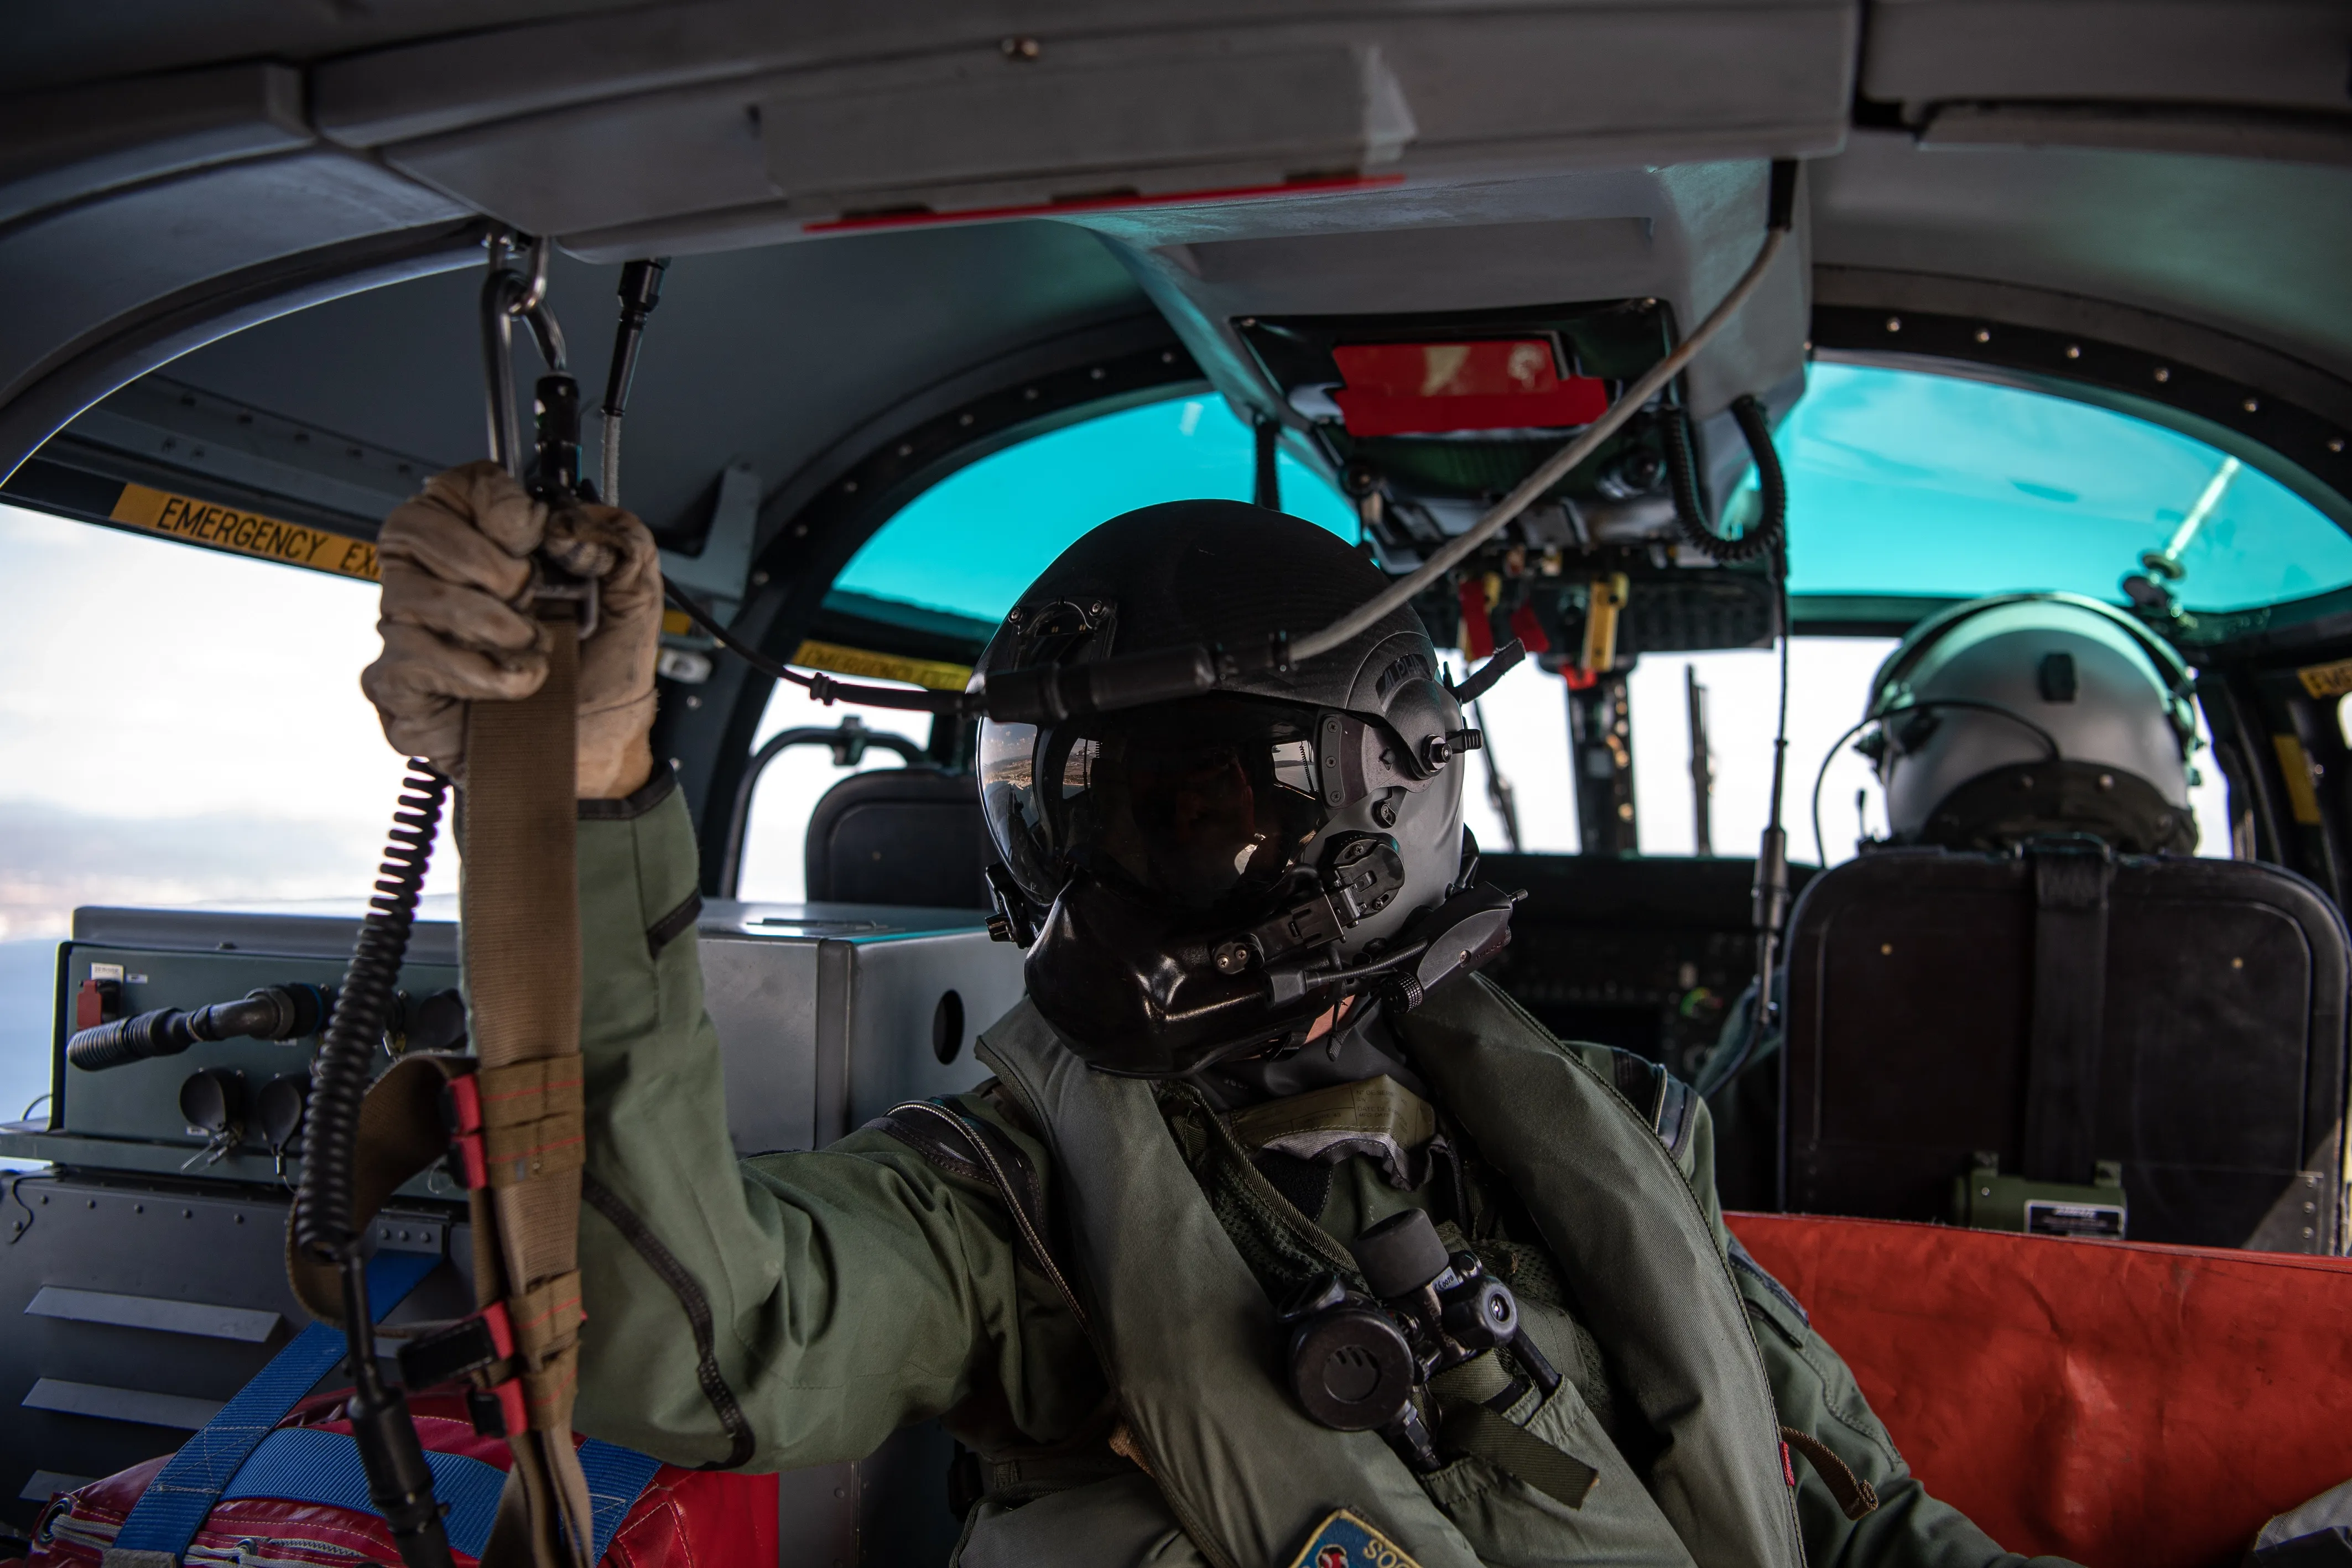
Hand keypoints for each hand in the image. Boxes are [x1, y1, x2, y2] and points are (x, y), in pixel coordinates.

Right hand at [360, 461, 661, 797]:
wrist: (597, 750)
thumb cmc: (601, 676)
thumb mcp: (635, 598)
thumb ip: (622, 541)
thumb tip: (572, 526)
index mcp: (487, 543)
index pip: (459, 485)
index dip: (499, 504)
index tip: (536, 536)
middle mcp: (436, 579)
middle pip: (411, 526)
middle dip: (483, 562)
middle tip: (529, 596)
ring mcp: (408, 631)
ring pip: (409, 594)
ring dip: (489, 622)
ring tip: (532, 647)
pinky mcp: (399, 686)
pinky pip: (409, 659)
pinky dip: (475, 672)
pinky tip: (511, 684)